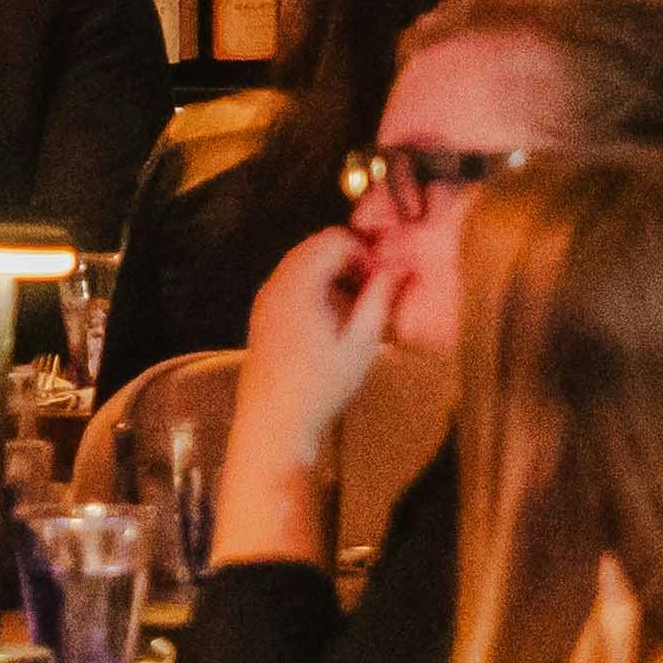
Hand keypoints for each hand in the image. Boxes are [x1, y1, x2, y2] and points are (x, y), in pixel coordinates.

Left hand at [214, 223, 376, 568]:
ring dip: (334, 274)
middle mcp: (276, 283)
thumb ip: (381, 299)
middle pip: (317, 245)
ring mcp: (266, 298)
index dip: (364, 252)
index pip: (334, 238)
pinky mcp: (263, 314)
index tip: (381, 282)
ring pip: (304, 262)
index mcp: (298, 284)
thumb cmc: (320, 387)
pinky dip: (317, 287)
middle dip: (350, 260)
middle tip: (372, 293)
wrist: (274, 424)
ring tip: (356, 310)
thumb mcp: (361, 344)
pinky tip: (332, 321)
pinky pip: (293, 282)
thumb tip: (399, 267)